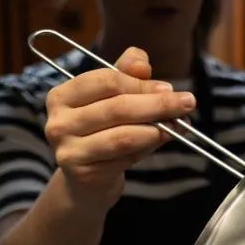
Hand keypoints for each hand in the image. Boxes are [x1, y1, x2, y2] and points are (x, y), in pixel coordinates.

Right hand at [44, 47, 194, 214]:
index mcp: (61, 96)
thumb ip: (125, 74)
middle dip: (156, 105)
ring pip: (123, 136)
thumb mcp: (110, 99)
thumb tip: (143, 63)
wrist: (86, 181)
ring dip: (156, 130)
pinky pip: (124, 159)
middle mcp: (59, 123)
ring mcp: (69, 151)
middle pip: (117, 108)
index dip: (142, 84)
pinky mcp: (84, 175)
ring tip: (177, 126)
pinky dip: (147, 149)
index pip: (107, 81)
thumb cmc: (100, 132)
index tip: (169, 89)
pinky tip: (160, 142)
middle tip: (186, 103)